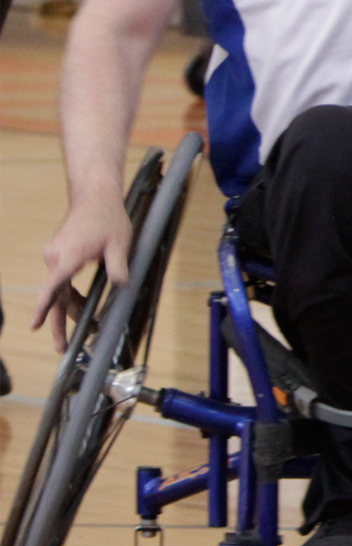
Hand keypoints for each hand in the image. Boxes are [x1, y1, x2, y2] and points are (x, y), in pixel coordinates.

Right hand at [33, 194, 134, 348]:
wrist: (94, 196)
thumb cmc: (107, 218)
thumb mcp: (119, 243)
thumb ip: (118, 266)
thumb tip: (121, 286)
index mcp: (68, 257)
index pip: (52, 287)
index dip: (43, 308)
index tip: (35, 326)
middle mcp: (55, 257)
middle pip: (55, 296)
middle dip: (59, 323)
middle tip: (63, 348)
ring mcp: (54, 256)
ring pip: (59, 289)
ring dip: (70, 307)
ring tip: (86, 329)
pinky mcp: (58, 254)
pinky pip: (61, 280)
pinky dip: (70, 293)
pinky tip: (82, 305)